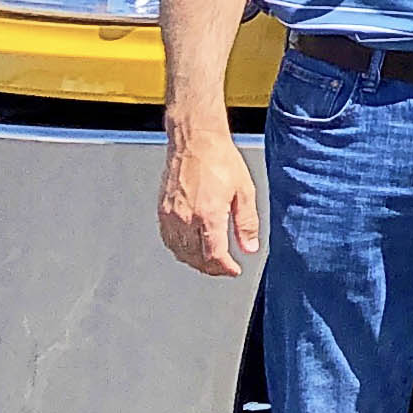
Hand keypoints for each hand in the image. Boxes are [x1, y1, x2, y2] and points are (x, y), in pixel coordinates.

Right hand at [158, 128, 261, 276]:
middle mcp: (186, 218)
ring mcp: (171, 215)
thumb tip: (249, 247)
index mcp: (208, 214)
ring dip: (195, 261)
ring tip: (210, 262)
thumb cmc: (220, 160)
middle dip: (211, 268)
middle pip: (195, 258)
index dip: (224, 268)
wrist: (195, 142)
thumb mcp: (244, 191)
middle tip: (224, 268)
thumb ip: (247, 223)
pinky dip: (180, 250)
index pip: (213, 255)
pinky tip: (190, 248)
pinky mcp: (163, 210)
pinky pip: (169, 240)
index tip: (233, 270)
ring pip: (180, 252)